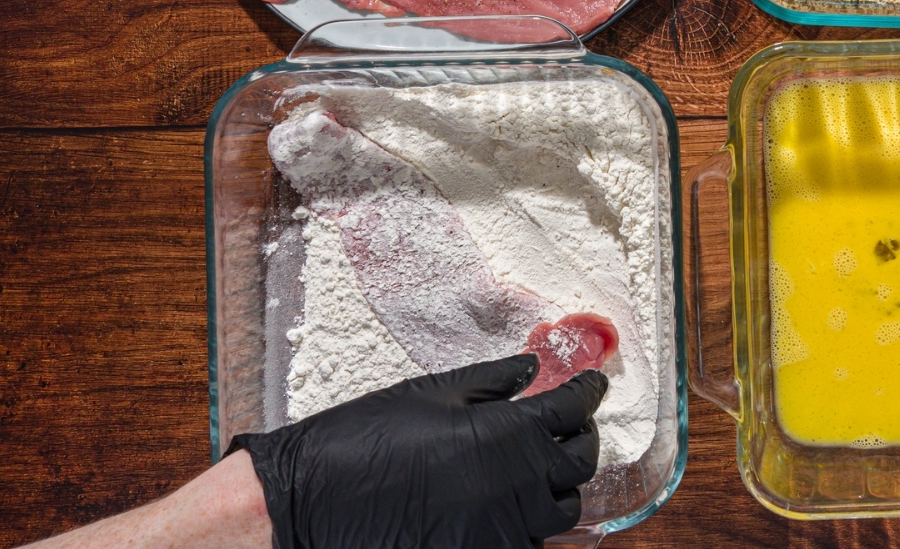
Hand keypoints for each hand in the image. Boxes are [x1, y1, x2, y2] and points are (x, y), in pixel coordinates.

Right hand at [229, 354, 606, 548]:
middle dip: (580, 439)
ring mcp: (501, 532)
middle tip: (568, 425)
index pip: (573, 410)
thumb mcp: (432, 393)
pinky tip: (511, 510)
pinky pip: (527, 546)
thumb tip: (533, 368)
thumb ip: (492, 380)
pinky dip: (530, 528)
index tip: (590, 385)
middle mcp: (516, 486)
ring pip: (560, 513)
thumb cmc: (364, 440)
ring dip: (558, 487)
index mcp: (507, 434)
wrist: (309, 502)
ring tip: (540, 469)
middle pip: (579, 463)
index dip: (588, 393)